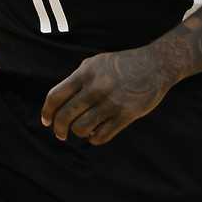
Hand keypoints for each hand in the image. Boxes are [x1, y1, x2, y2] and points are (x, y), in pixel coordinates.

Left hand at [40, 46, 175, 144]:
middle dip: (59, 129)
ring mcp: (111, 102)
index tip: (46, 121)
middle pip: (66, 116)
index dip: (46, 112)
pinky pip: (102, 136)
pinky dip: (94, 138)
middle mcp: (96, 87)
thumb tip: (57, 103)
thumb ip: (77, 79)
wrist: (155, 64)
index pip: (56, 96)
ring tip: (82, 130)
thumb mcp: (96, 63)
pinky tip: (95, 134)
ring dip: (78, 133)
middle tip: (60, 133)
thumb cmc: (121, 65)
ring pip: (82, 129)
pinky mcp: (126, 115)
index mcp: (86, 72)